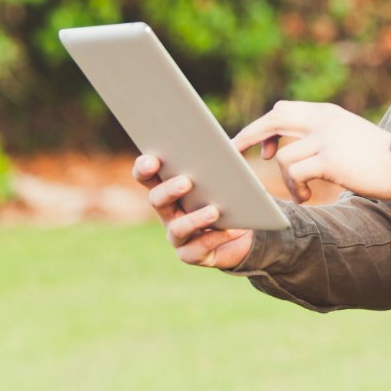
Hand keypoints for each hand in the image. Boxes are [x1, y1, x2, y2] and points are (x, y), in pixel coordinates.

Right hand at [132, 154, 253, 269]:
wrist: (245, 227)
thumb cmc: (230, 193)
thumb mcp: (230, 172)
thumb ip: (230, 154)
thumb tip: (242, 136)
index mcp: (170, 187)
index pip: (148, 176)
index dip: (144, 168)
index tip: (152, 160)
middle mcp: (168, 212)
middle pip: (156, 200)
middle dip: (169, 191)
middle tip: (186, 182)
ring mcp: (178, 235)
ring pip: (177, 229)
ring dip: (195, 219)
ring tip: (214, 211)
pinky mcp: (192, 254)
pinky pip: (198, 249)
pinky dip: (215, 238)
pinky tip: (230, 230)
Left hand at [232, 101, 390, 202]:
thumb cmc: (377, 158)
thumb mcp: (348, 135)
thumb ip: (322, 134)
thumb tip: (289, 148)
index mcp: (327, 113)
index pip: (283, 110)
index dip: (263, 127)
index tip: (254, 146)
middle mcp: (324, 119)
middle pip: (273, 119)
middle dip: (249, 137)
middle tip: (234, 155)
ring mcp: (326, 137)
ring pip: (283, 156)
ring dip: (284, 180)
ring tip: (299, 193)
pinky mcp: (330, 159)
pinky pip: (295, 173)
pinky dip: (294, 189)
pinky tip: (306, 197)